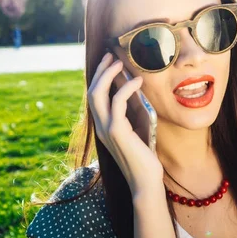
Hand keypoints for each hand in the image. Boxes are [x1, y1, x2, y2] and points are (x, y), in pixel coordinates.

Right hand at [87, 52, 163, 196]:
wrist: (145, 182)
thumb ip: (132, 115)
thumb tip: (138, 94)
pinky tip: (138, 81)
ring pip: (98, 94)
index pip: (94, 97)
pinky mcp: (117, 132)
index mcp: (103, 126)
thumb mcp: (137, 131)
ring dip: (108, 75)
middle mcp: (100, 127)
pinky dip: (126, 88)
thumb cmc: (144, 158)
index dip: (99, 77)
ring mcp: (106, 129)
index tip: (109, 62)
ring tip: (121, 62)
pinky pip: (117, 103)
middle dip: (100, 70)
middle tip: (112, 55)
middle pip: (91, 91)